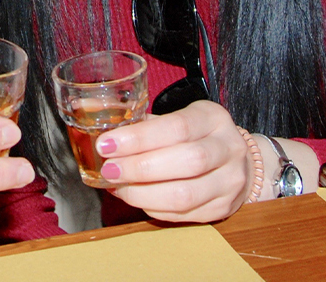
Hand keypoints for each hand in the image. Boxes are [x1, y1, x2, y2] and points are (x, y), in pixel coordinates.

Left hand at [92, 102, 251, 222]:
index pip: (177, 127)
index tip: (106, 144)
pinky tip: (136, 197)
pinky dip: (153, 207)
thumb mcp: (176, 117)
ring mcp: (230, 181)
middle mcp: (228, 148)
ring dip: (143, 194)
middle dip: (139, 169)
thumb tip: (87, 111)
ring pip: (185, 195)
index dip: (139, 138)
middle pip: (186, 162)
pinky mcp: (223, 208)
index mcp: (213, 118)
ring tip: (118, 187)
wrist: (238, 161)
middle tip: (109, 170)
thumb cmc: (197, 136)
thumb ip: (138, 120)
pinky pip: (184, 214)